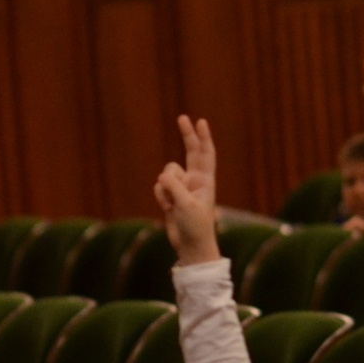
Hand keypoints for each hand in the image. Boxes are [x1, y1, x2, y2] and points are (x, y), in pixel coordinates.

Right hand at [154, 116, 220, 265]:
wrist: (191, 245)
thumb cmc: (195, 226)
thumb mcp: (186, 205)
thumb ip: (174, 186)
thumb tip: (162, 176)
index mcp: (205, 181)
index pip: (205, 154)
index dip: (202, 137)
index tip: (199, 121)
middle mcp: (194, 181)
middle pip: (190, 152)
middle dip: (186, 136)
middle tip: (182, 117)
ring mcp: (181, 188)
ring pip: (167, 174)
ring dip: (166, 188)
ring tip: (173, 205)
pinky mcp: (170, 196)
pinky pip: (158, 187)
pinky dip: (160, 196)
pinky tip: (168, 209)